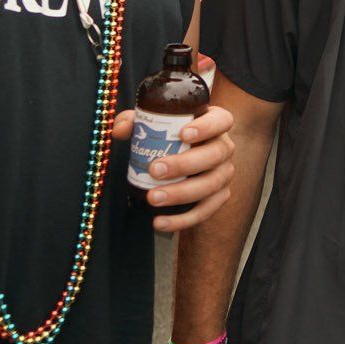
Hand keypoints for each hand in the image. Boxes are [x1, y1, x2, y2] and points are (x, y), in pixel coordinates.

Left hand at [113, 106, 236, 231]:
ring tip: (153, 197)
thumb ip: (135, 122)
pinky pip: (205, 211)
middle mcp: (224, 148)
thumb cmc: (168, 138)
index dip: (206, 127)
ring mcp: (224, 174)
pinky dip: (183, 220)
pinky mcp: (219, 197)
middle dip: (185, 164)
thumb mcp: (153, 125)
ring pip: (211, 184)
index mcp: (215, 124)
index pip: (221, 121)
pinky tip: (159, 222)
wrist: (183, 165)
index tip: (182, 134)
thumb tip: (120, 131)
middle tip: (155, 169)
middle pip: (215, 155)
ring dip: (181, 193)